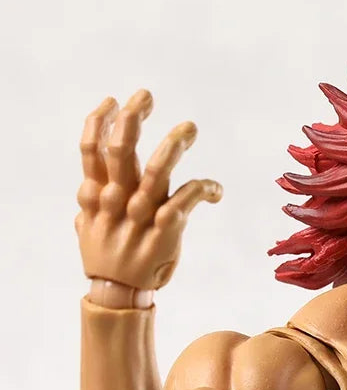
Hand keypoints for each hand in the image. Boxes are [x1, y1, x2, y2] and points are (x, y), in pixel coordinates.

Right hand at [76, 89, 221, 293]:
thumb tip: (88, 184)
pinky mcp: (165, 233)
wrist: (118, 293)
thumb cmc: (106, 257)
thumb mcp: (88, 227)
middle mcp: (116, 202)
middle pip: (121, 153)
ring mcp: (141, 218)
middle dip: (133, 119)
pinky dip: (202, 190)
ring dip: (173, 146)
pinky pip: (184, 204)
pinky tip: (215, 188)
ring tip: (188, 127)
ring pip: (155, 173)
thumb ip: (90, 202)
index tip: (113, 100)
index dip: (99, 121)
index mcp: (95, 196)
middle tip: (147, 95)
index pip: (91, 151)